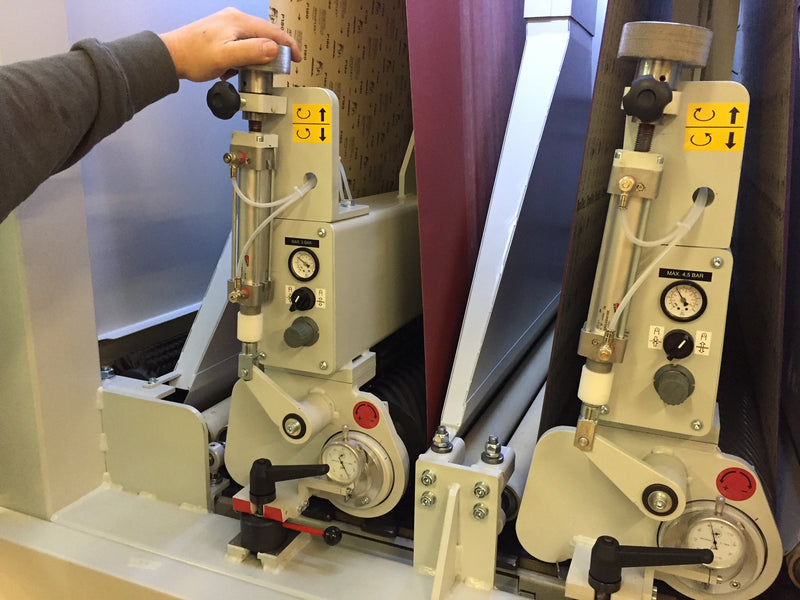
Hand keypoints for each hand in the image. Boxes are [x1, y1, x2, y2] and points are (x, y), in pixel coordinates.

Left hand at [159, 7, 300, 81]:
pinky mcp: (221, 33)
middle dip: (273, 53)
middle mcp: (235, 19)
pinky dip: (244, 57)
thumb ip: (252, 52)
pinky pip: (242, 43)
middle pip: (265, 34)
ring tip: (251, 72)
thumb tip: (274, 49)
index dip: (288, 45)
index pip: (273, 31)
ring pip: (253, 40)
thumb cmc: (194, 56)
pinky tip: (236, 68)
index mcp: (239, 21)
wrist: (170, 56)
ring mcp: (227, 25)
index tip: (297, 58)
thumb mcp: (226, 57)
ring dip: (256, 57)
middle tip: (278, 69)